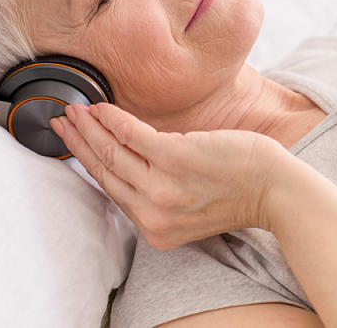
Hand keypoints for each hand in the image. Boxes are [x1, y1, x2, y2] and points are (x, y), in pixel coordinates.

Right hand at [50, 102, 286, 249]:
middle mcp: (154, 212)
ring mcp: (163, 186)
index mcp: (156, 228)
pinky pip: (132, 135)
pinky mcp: (176, 159)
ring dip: (89, 127)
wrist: (276, 189)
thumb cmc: (241, 192)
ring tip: (75, 110)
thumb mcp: (192, 209)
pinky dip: (113, 119)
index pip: (113, 191)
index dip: (88, 165)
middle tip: (61, 122)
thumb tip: (133, 167)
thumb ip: (162, 197)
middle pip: (105, 171)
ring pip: (112, 152)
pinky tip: (101, 107)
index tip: (72, 146)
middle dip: (78, 143)